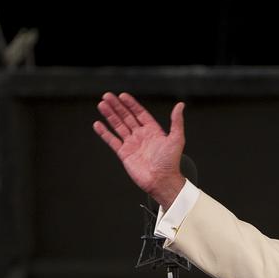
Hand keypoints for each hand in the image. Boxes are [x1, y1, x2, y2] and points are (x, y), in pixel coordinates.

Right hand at [93, 93, 186, 209]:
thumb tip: (180, 105)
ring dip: (110, 115)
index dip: (131, 104)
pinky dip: (104, 133)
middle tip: (107, 96)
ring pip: (118, 126)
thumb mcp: (177, 139)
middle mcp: (141, 136)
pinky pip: (112, 141)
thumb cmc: (171, 163)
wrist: (162, 181)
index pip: (139, 113)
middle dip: (117, 106)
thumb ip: (177, 121)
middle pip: (126, 117)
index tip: (122, 96)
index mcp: (153, 131)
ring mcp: (132, 144)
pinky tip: (98, 124)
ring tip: (101, 105)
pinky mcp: (124, 154)